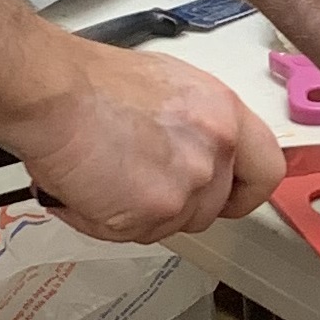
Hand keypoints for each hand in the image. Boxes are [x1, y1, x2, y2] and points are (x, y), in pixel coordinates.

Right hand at [0, 44, 285, 243]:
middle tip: (137, 181)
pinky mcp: (155, 212)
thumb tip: (198, 152)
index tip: (229, 197)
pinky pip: (135, 236)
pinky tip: (86, 189)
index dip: (245, 192)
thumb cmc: (94, 83)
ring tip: (104, 177)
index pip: (266, 170)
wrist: (54, 93)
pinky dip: (106, 221)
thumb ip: (198, 128)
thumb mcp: (171, 90)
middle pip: (212, 206)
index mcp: (225, 114)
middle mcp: (216, 150)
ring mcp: (188, 185)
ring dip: (138, 213)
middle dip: (175, 203)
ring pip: (172, 225)